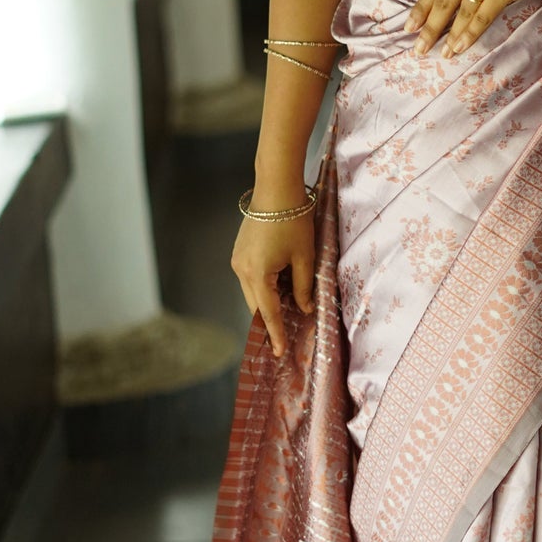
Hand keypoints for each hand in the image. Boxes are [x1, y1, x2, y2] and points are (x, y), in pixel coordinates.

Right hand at [231, 207, 314, 356]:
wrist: (276, 189)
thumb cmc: (294, 221)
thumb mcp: (304, 257)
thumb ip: (303, 287)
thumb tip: (305, 309)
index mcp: (258, 274)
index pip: (268, 313)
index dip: (276, 333)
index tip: (279, 352)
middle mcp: (241, 270)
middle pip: (256, 305)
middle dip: (270, 321)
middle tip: (285, 336)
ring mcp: (237, 261)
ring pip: (252, 293)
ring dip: (267, 302)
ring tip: (286, 311)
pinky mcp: (238, 252)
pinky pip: (250, 279)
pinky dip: (263, 287)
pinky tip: (278, 288)